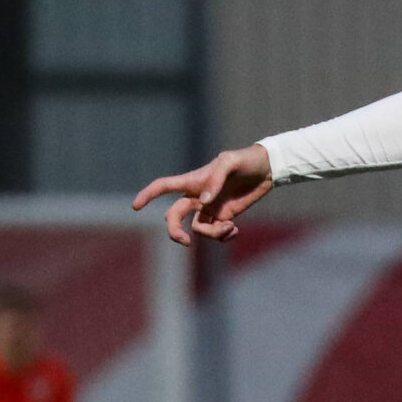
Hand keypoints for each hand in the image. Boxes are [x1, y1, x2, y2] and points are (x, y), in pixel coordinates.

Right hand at [133, 144, 273, 243]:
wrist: (266, 170)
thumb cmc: (245, 160)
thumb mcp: (230, 163)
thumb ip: (215, 180)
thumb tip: (203, 201)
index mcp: (193, 181)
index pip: (164, 187)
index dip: (148, 195)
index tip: (135, 207)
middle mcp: (197, 196)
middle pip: (174, 216)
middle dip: (174, 231)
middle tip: (185, 242)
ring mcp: (209, 208)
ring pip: (198, 229)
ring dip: (212, 234)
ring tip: (230, 227)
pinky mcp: (224, 217)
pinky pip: (215, 233)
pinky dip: (223, 237)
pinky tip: (234, 231)